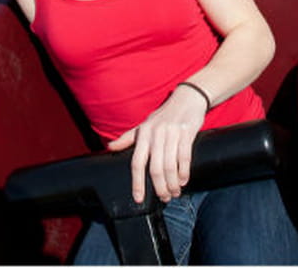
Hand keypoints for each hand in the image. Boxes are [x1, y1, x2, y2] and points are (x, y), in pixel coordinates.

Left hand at [106, 84, 206, 202]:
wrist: (187, 98)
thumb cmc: (164, 115)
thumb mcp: (144, 125)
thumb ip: (128, 138)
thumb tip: (109, 147)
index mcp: (143, 134)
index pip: (137, 162)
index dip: (137, 183)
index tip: (138, 198)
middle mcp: (155, 134)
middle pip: (155, 168)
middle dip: (159, 187)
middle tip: (164, 198)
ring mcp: (171, 133)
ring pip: (170, 166)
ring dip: (173, 184)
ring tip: (174, 192)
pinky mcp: (187, 132)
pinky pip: (184, 157)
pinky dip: (184, 172)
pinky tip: (183, 180)